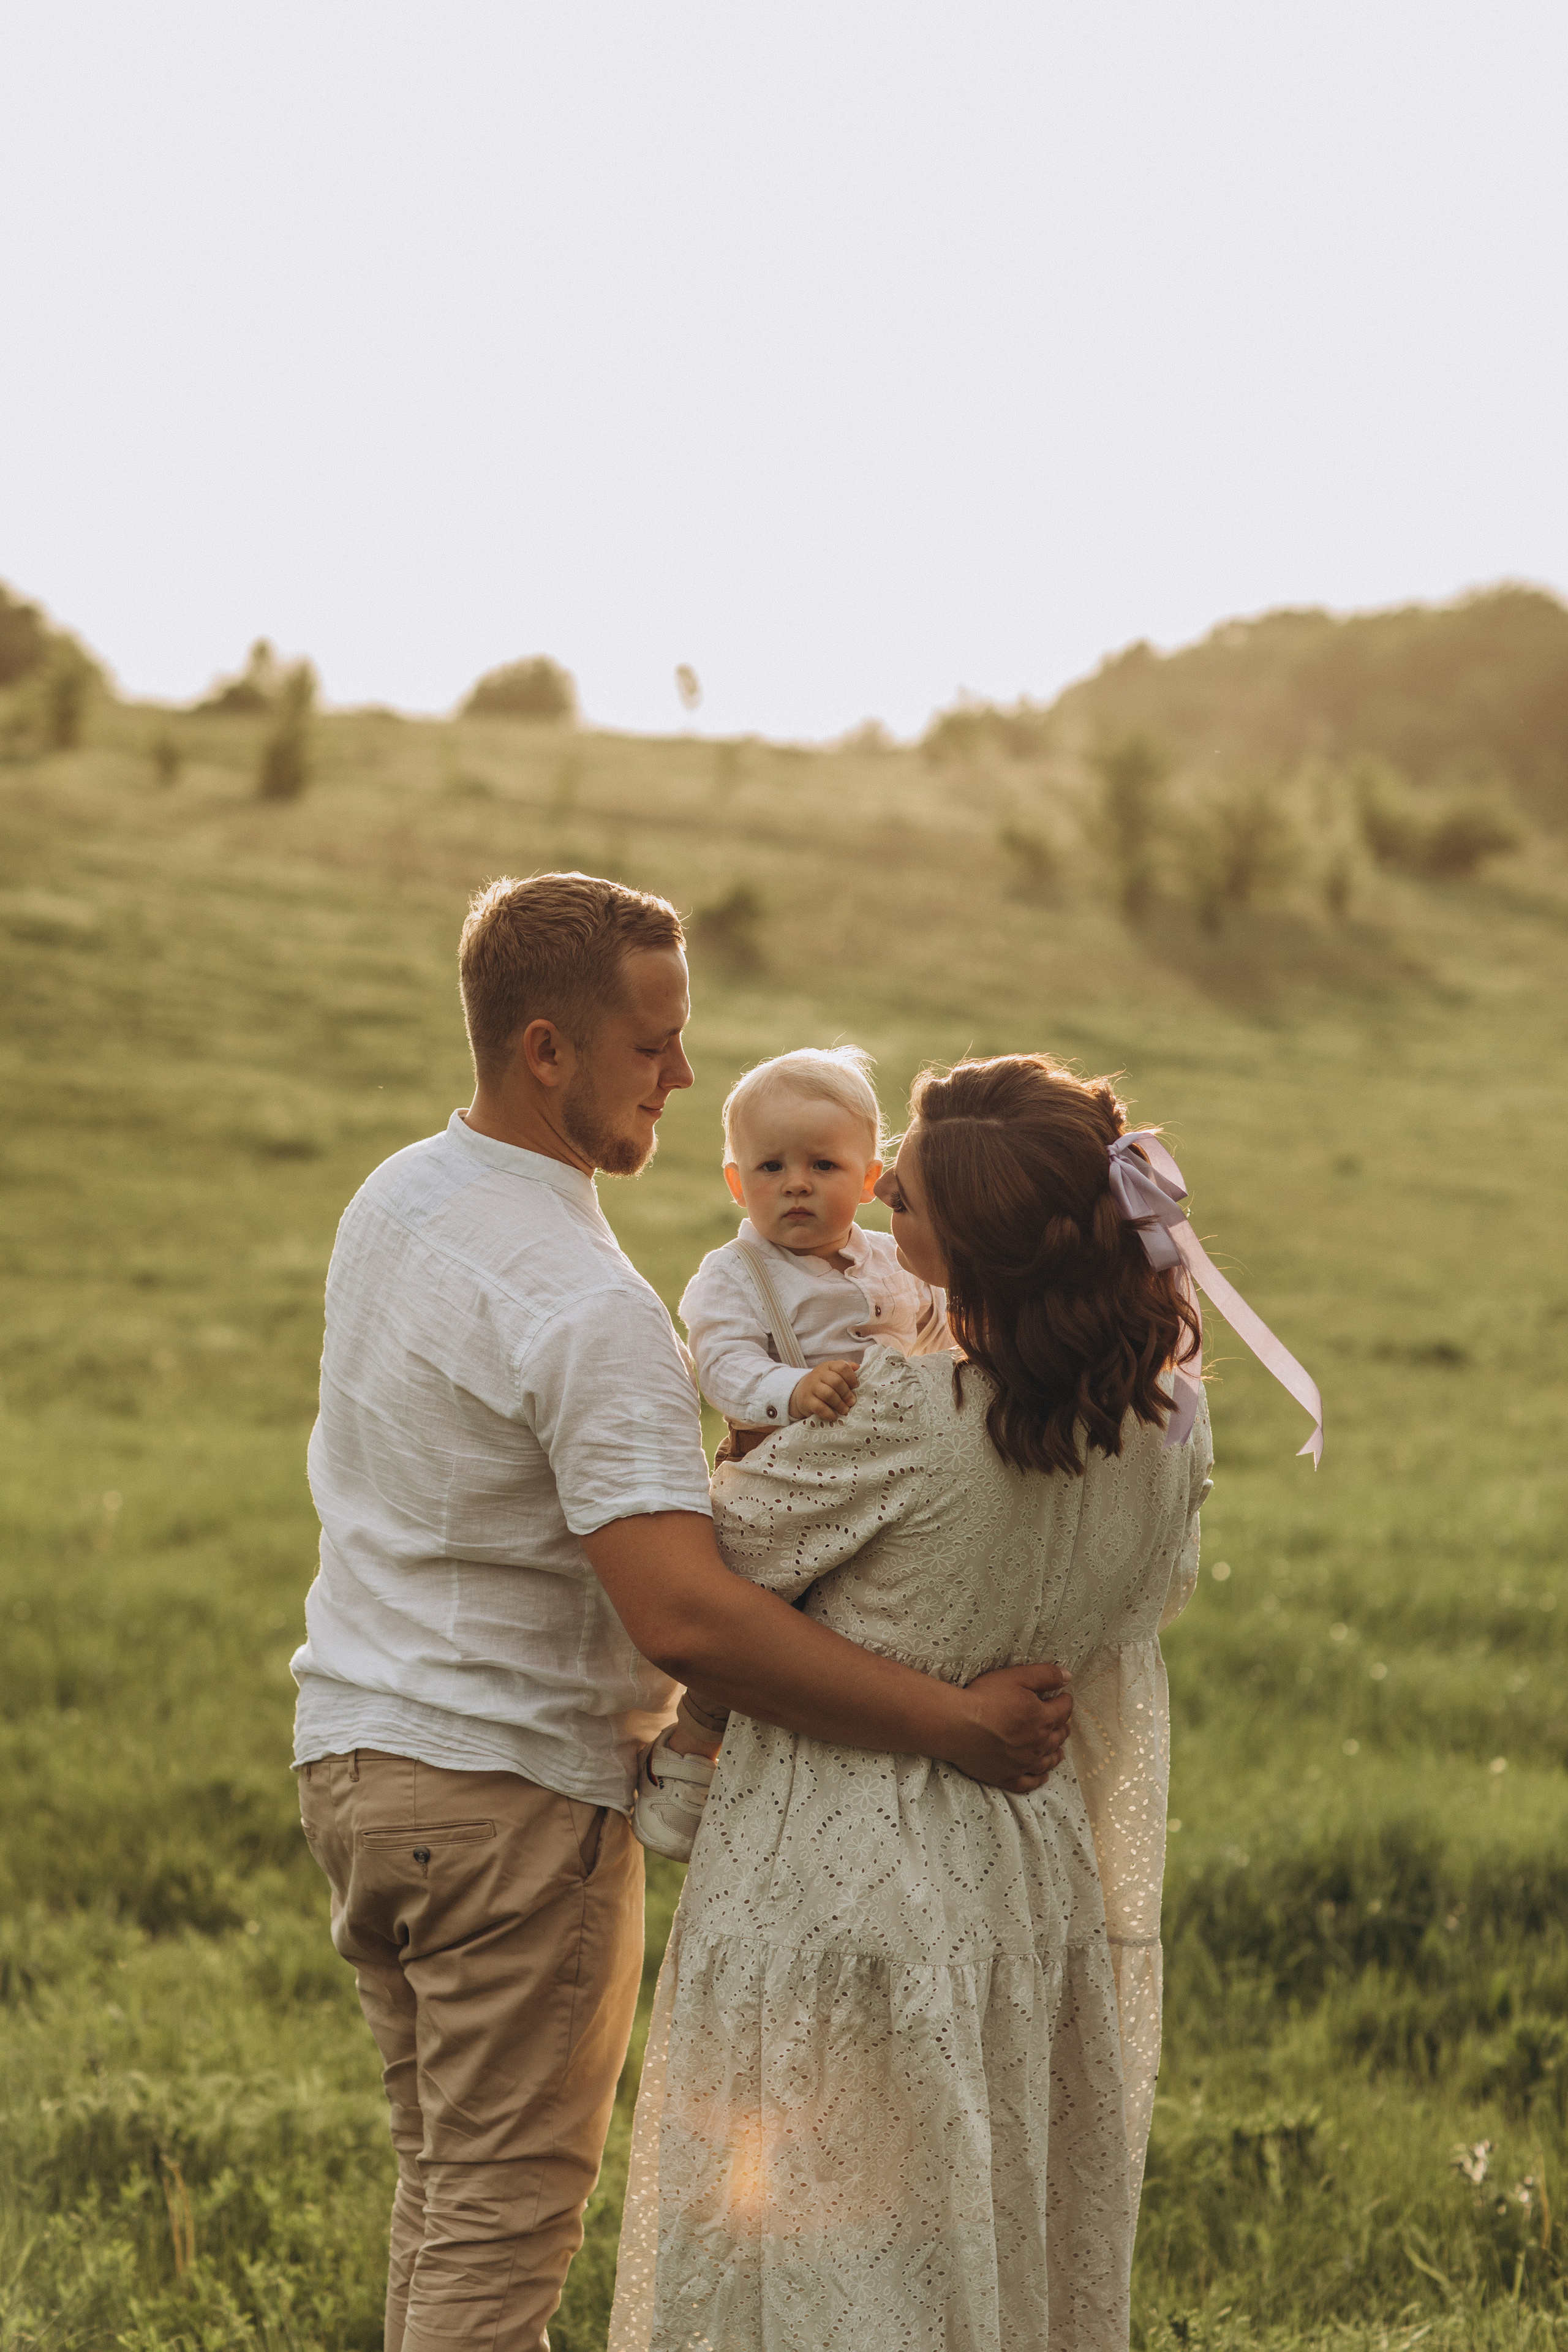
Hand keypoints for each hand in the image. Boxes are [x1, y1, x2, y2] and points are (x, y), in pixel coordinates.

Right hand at [790, 1360, 860, 1422]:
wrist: (801, 1392)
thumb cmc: (823, 1384)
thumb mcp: (832, 1374)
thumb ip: (846, 1370)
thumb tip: (858, 1367)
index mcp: (828, 1366)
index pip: (841, 1367)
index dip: (851, 1377)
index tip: (855, 1386)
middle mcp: (819, 1374)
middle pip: (836, 1381)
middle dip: (846, 1393)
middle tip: (852, 1402)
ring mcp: (811, 1387)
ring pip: (828, 1394)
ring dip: (839, 1404)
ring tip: (845, 1410)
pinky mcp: (806, 1401)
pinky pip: (819, 1407)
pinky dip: (829, 1413)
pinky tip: (834, 1417)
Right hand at [942, 1663, 1072, 1791]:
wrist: (958, 1726)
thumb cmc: (986, 1698)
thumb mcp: (1017, 1677)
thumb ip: (1045, 1675)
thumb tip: (1068, 1676)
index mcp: (1043, 1719)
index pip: (1063, 1710)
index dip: (1065, 1701)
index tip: (1064, 1697)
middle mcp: (1038, 1744)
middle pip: (1058, 1736)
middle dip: (1062, 1727)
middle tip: (1062, 1722)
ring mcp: (1024, 1764)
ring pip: (1048, 1761)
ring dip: (1055, 1753)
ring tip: (1058, 1749)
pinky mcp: (1008, 1777)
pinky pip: (1029, 1782)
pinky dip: (1039, 1779)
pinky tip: (1043, 1776)